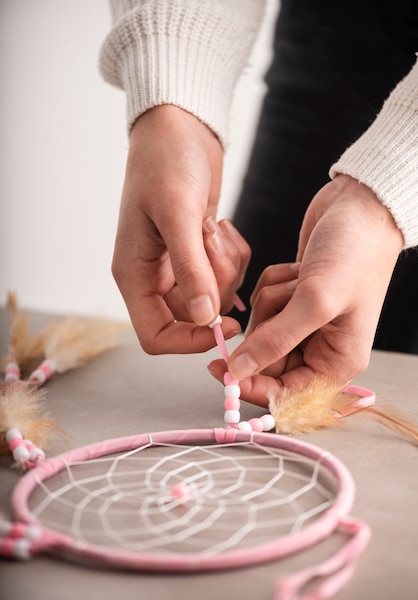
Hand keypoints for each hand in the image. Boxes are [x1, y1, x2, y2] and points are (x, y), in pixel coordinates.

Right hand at [112, 105, 247, 353]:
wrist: (180, 129)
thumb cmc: (167, 162)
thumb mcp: (178, 215)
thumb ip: (191, 269)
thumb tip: (204, 319)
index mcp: (134, 274)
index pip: (155, 335)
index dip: (188, 341)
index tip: (222, 325)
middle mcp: (153, 277)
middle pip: (192, 316)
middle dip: (215, 288)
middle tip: (214, 246)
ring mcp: (177, 266)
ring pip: (213, 296)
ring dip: (226, 268)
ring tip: (215, 229)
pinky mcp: (198, 254)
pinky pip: (225, 275)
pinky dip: (232, 255)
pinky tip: (221, 226)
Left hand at [208, 175, 403, 405]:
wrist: (361, 206)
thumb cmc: (356, 253)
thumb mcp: (316, 301)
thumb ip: (276, 341)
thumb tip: (239, 372)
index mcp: (337, 361)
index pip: (286, 393)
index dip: (252, 386)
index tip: (222, 369)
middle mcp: (322, 347)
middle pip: (267, 360)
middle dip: (265, 328)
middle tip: (285, 300)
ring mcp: (306, 321)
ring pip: (261, 328)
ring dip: (271, 300)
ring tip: (300, 279)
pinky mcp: (293, 299)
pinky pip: (263, 302)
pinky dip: (271, 284)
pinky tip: (296, 270)